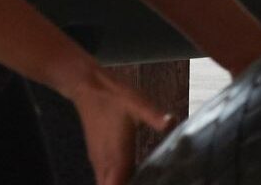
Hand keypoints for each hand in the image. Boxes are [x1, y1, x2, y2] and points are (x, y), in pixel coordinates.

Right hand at [65, 69, 174, 184]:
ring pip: (105, 184)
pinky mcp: (97, 154)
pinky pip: (104, 177)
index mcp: (117, 157)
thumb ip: (155, 117)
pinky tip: (130, 176)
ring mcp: (99, 159)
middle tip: (145, 183)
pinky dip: (114, 182)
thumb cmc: (113, 96)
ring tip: (139, 180)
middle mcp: (106, 162)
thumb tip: (173, 123)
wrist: (87, 85)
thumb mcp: (138, 104)